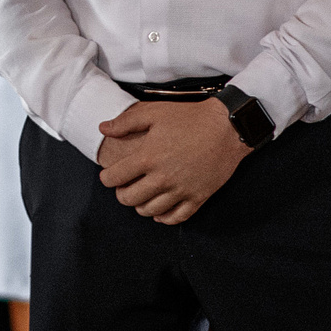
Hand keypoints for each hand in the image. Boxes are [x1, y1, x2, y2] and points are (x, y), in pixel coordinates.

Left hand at [94, 96, 251, 224]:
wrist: (227, 127)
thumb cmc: (190, 117)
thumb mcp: (154, 112)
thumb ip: (125, 122)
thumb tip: (103, 128)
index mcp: (148, 158)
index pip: (115, 178)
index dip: (106, 178)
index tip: (108, 176)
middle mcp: (162, 178)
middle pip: (129, 199)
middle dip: (121, 194)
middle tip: (124, 186)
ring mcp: (181, 190)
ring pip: (150, 211)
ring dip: (140, 206)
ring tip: (141, 196)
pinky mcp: (198, 197)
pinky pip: (176, 218)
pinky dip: (164, 217)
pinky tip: (159, 211)